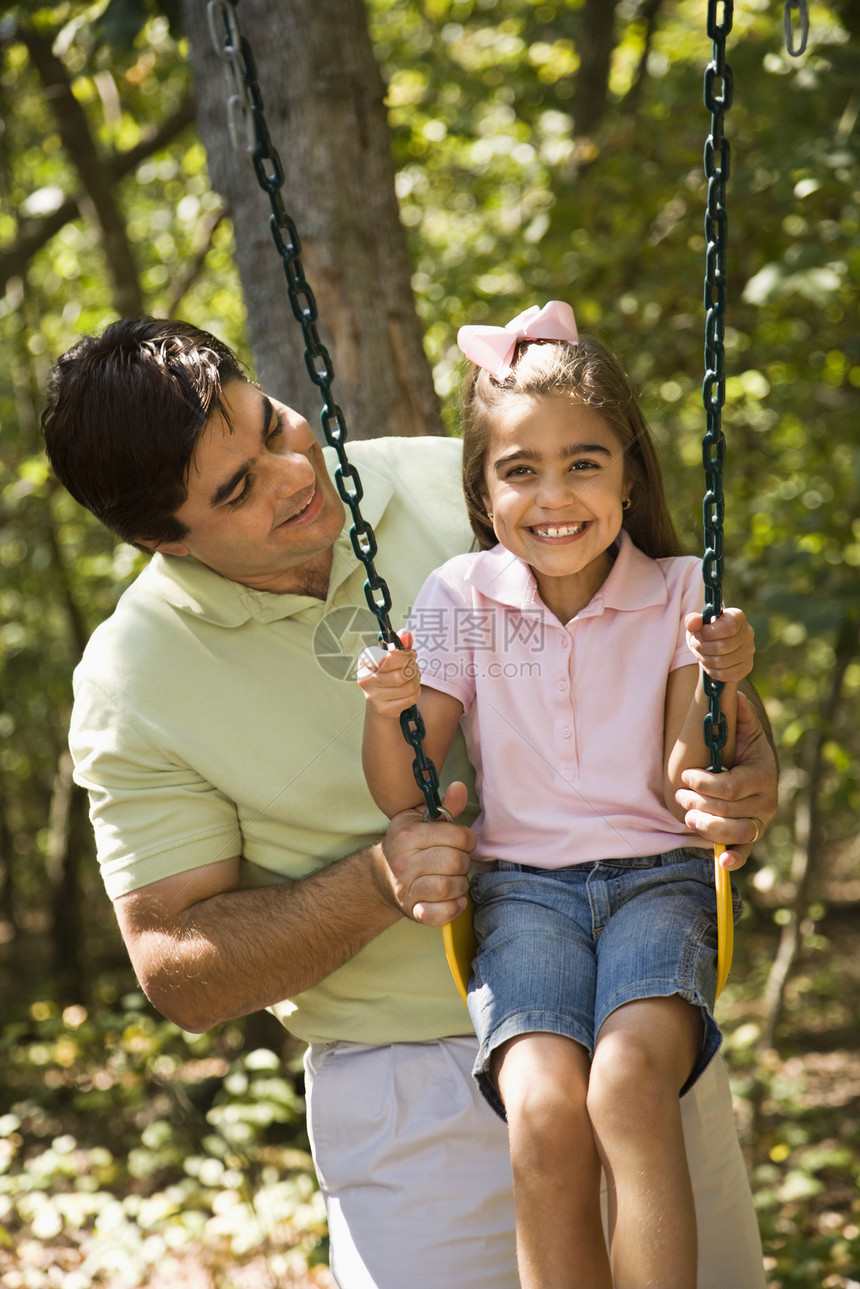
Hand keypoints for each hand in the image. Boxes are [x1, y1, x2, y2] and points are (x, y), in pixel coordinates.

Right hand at [357, 629, 420, 718]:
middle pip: (401, 675)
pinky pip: (409, 699)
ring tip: (413, 678)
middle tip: (413, 668)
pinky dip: (415, 693)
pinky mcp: (383, 709)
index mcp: (365, 661)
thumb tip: (407, 634)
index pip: (389, 659)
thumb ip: (401, 642)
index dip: (406, 657)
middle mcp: (365, 679)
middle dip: (413, 670)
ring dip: (416, 681)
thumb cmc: (389, 670)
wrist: (381, 697)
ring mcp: (372, 696)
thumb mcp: (394, 654)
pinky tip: (410, 690)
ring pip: (407, 687)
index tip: (412, 655)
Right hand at [372, 782, 474, 925]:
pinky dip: (453, 907)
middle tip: (458, 861)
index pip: (458, 836)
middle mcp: (403, 861)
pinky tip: (454, 898)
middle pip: (456, 862)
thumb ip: (445, 807)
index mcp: (408, 834)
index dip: (468, 839)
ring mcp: (406, 888)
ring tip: (455, 878)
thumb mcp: (422, 820)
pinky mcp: (412, 910)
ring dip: (461, 884)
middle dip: (464, 862)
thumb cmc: (410, 843)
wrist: (383, 874)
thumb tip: (460, 787)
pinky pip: (440, 914)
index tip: (462, 842)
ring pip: (450, 887)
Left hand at [675, 691, 776, 870]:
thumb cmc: (740, 746)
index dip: (706, 784)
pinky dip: (733, 859)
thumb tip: (734, 696)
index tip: (685, 775)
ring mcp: (759, 821)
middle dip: (700, 803)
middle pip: (729, 811)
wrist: (749, 766)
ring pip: (734, 832)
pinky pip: (744, 852)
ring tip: (687, 816)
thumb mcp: (742, 728)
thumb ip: (738, 714)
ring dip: (707, 826)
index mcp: (764, 773)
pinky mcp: (749, 836)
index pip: (733, 786)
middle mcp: (766, 801)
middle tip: (680, 795)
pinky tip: (721, 862)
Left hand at [685, 607, 754, 684]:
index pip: (728, 627)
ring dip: (704, 659)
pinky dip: (711, 671)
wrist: (714, 647)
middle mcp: (747, 633)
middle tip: (694, 645)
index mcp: (737, 617)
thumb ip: (693, 621)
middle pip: (723, 646)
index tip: (697, 634)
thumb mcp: (697, 624)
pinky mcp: (746, 667)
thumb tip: (692, 624)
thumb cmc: (706, 632)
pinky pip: (724, 674)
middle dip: (702, 647)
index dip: (709, 633)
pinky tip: (707, 664)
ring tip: (700, 654)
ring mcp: (749, 651)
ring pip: (722, 662)